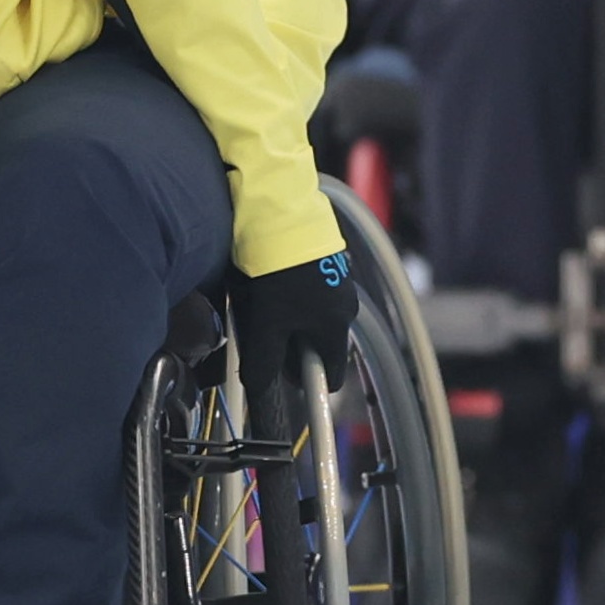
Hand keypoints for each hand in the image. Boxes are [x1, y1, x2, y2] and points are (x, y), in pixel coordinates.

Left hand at [228, 247, 360, 396]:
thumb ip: (264, 361)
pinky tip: (269, 282)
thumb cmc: (279, 273)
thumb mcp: (266, 325)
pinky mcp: (327, 261)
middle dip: (292, 345)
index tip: (283, 374)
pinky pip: (312, 290)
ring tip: (262, 302)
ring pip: (313, 316)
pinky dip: (293, 294)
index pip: (333, 373)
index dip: (307, 380)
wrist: (281, 217)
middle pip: (319, 343)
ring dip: (290, 318)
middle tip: (263, 333)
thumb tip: (258, 387)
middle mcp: (346, 306)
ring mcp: (339, 281)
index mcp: (337, 327)